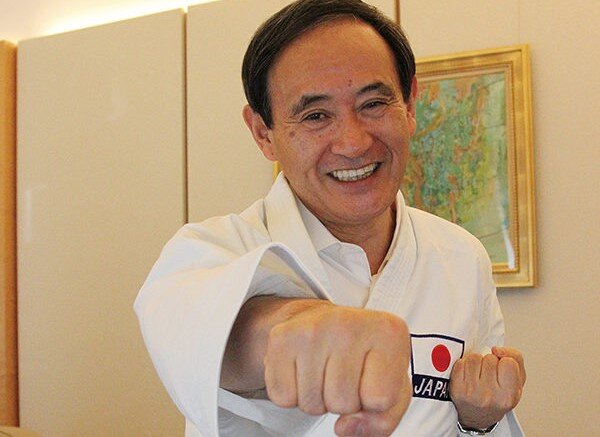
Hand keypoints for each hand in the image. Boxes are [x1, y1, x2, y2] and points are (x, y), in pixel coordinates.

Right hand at [264, 299, 411, 436]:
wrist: (323, 321)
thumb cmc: (362, 356)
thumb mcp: (390, 388)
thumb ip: (383, 419)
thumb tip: (345, 427)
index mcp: (389, 331)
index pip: (381, 399)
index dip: (372, 401)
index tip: (370, 377)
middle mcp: (350, 323)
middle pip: (343, 403)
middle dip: (343, 402)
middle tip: (342, 374)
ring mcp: (313, 328)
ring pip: (311, 404)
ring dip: (317, 399)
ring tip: (323, 370)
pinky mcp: (282, 337)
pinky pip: (283, 396)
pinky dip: (291, 393)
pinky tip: (302, 369)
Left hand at [449, 347, 525, 429]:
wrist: (477, 416)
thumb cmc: (498, 396)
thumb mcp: (517, 380)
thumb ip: (515, 358)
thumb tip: (496, 349)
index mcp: (508, 396)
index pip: (509, 362)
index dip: (505, 362)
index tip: (502, 370)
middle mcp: (489, 396)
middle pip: (490, 358)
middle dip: (490, 362)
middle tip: (489, 374)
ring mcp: (471, 392)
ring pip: (474, 357)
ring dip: (477, 362)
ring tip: (479, 373)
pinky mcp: (456, 388)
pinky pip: (461, 363)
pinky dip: (465, 365)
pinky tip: (469, 375)